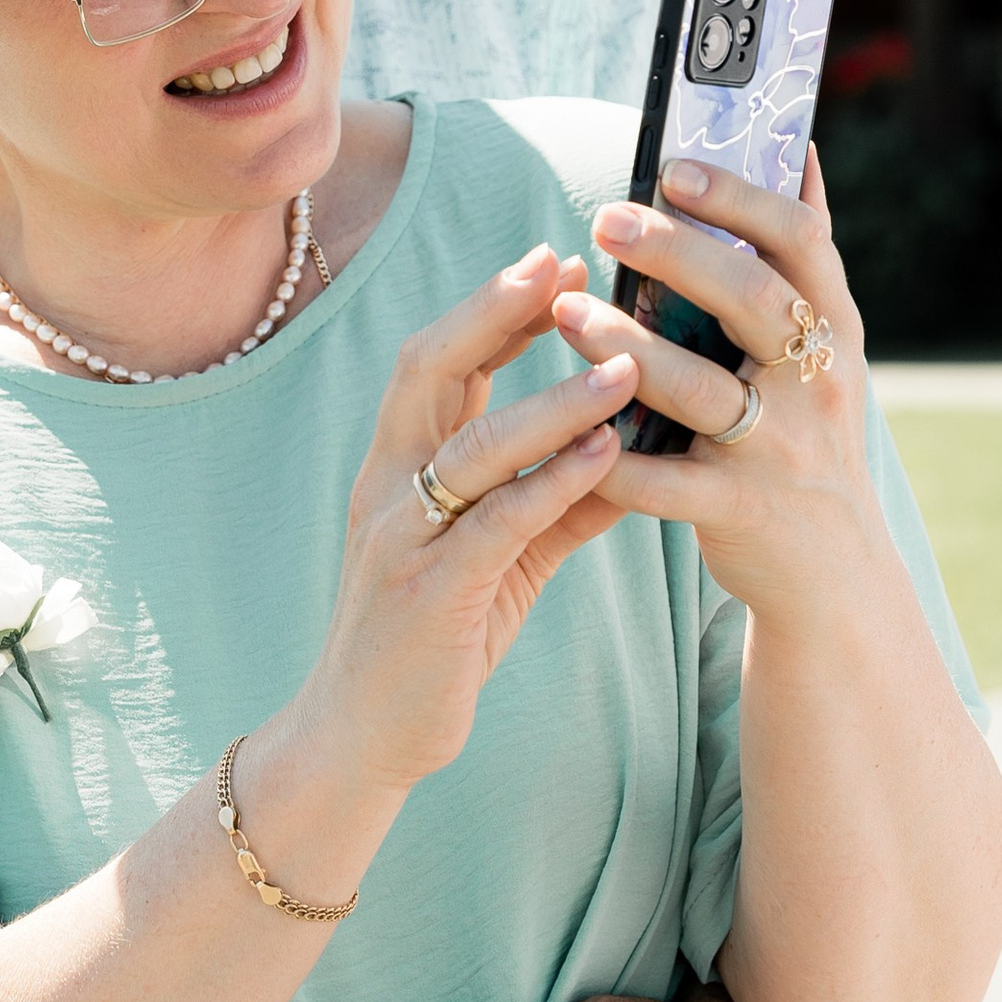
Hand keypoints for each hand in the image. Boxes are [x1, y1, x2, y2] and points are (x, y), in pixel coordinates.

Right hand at [293, 244, 635, 801]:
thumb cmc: (435, 640)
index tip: (554, 262)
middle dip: (496, 311)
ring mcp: (400, 538)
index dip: (492, 307)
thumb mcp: (502, 557)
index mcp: (395, 467)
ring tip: (627, 364)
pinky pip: (497, 522)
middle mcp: (386, 486)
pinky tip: (610, 454)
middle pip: (431, 369)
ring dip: (554, 400)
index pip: (437, 360)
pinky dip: (555, 481)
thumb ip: (558, 500)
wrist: (365, 739)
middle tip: (564, 265)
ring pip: (475, 444)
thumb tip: (636, 446)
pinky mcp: (429, 594)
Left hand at [561, 150, 883, 614]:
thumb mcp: (828, 345)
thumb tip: (803, 148)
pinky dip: (613, 457)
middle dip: (676, 254)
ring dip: (625, 347)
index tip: (672, 167)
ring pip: (699, 389)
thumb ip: (804, 257)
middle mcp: (817, 381)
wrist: (835, 567)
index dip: (739, 197)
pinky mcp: (741, 511)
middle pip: (750, 299)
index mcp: (833, 326)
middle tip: (605, 221)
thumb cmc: (810, 432)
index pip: (800, 239)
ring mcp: (782, 448)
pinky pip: (667, 481)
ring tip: (565, 315)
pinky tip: (565, 431)